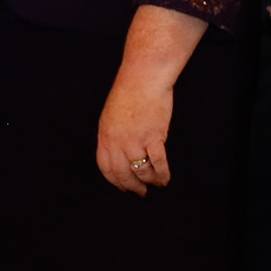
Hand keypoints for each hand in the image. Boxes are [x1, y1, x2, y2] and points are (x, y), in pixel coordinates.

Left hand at [95, 61, 177, 195]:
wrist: (144, 77)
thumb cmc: (129, 92)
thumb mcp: (111, 116)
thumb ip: (113, 136)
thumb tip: (119, 155)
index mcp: (105, 135)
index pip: (106, 168)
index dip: (116, 181)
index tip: (123, 188)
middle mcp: (118, 140)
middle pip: (123, 173)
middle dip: (132, 186)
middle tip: (140, 193)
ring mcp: (135, 139)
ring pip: (141, 170)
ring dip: (150, 181)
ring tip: (156, 184)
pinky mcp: (154, 136)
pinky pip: (158, 162)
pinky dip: (162, 174)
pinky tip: (165, 178)